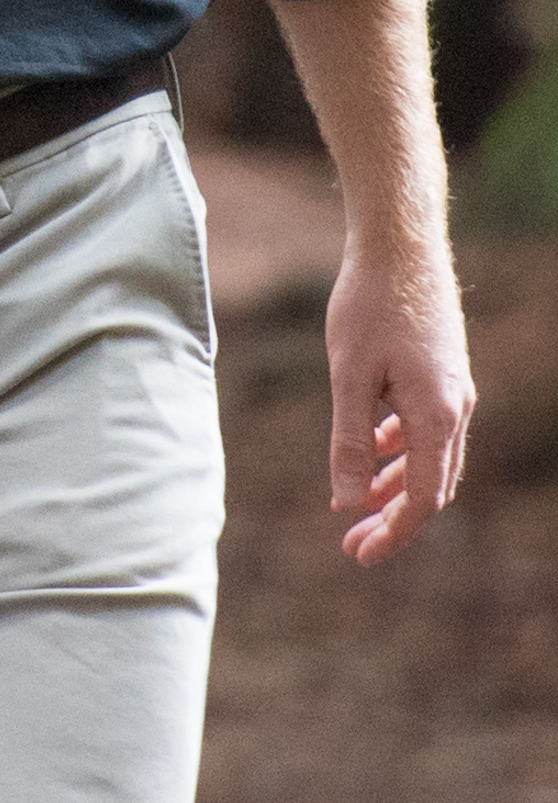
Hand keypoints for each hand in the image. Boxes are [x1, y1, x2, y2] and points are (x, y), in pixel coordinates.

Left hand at [325, 244, 473, 562]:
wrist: (401, 246)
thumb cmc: (368, 306)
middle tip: (352, 544)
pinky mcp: (443, 374)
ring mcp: (454, 391)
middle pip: (431, 486)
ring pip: (430, 458)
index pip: (421, 498)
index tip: (358, 556)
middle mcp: (456, 409)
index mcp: (436, 416)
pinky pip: (427, 429)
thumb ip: (349, 441)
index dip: (393, 534)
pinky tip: (371, 448)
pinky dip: (400, 449)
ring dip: (395, 485)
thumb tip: (347, 502)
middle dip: (393, 519)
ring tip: (356, 505)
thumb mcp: (348, 376)